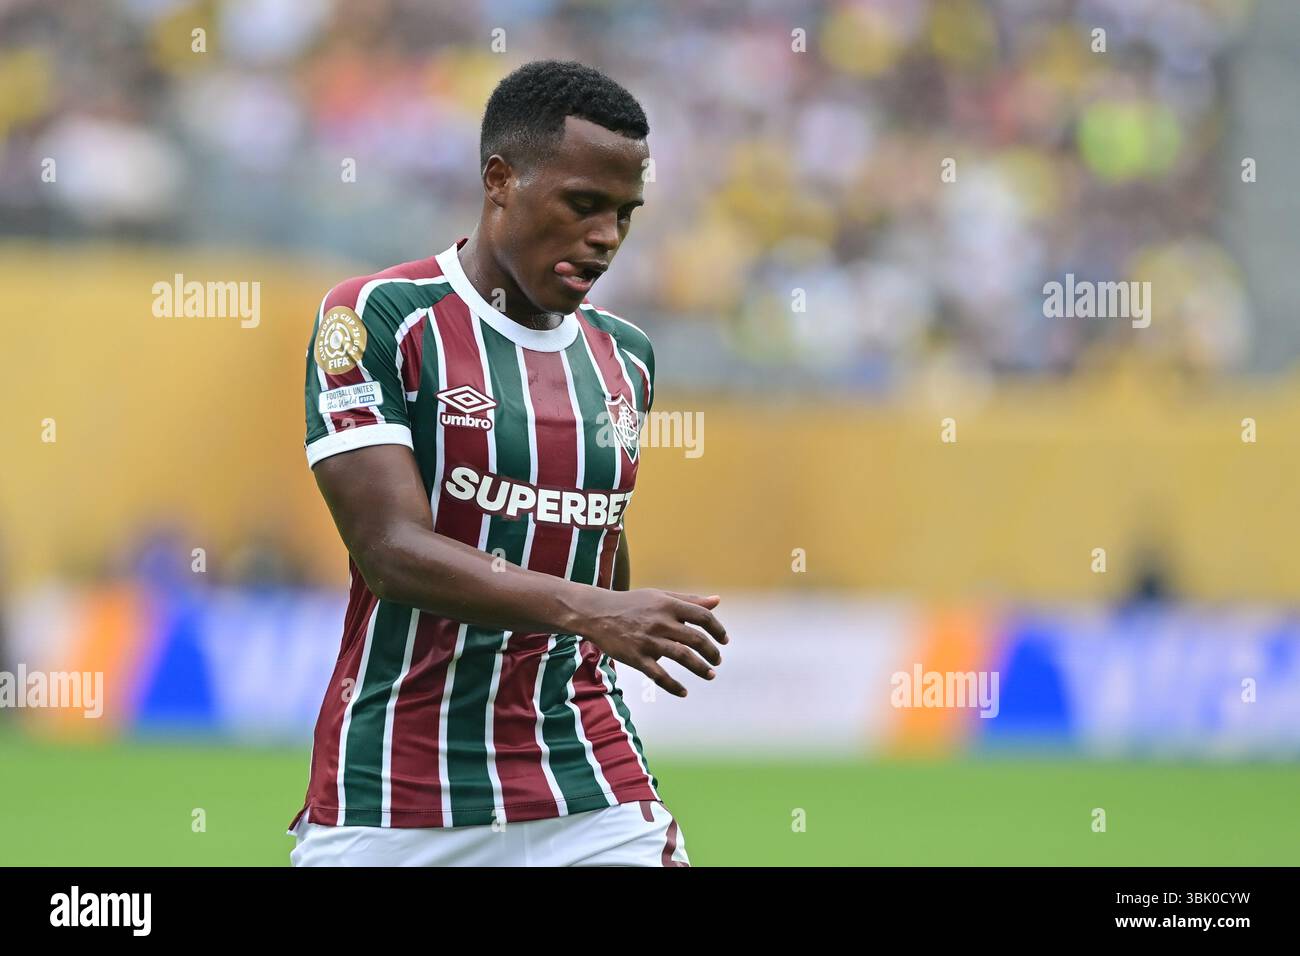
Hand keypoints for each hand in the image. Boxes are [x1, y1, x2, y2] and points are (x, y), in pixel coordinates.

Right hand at [577, 589, 727, 697]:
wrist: (597, 613)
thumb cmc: (633, 604)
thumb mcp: (660, 596)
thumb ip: (689, 600)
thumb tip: (717, 601)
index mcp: (668, 605)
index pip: (702, 616)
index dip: (718, 629)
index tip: (724, 640)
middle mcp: (660, 622)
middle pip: (696, 639)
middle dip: (712, 652)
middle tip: (717, 661)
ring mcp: (648, 641)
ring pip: (682, 657)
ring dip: (700, 668)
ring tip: (710, 674)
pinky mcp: (636, 657)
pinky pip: (659, 675)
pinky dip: (673, 685)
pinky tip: (684, 692)